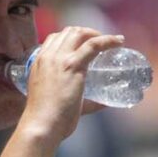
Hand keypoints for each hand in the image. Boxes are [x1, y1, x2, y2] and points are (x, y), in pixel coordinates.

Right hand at [18, 27, 122, 143]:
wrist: (41, 124)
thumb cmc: (48, 120)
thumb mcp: (56, 100)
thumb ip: (80, 100)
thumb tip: (104, 103)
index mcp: (39, 62)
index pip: (54, 39)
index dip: (71, 37)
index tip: (84, 44)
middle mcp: (48, 56)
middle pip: (68, 32)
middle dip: (86, 33)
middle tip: (100, 43)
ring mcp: (60, 59)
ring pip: (80, 33)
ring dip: (97, 34)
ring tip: (111, 41)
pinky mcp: (72, 66)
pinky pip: (93, 44)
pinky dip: (108, 40)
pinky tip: (118, 42)